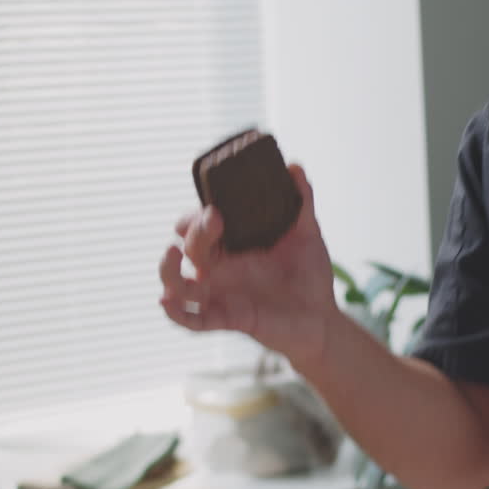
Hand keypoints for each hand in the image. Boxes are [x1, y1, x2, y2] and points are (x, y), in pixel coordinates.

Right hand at [159, 164, 337, 368]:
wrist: (323, 317)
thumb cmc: (309, 276)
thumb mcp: (305, 234)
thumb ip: (300, 202)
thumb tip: (294, 166)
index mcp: (232, 247)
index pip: (200, 228)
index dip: (194, 218)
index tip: (209, 209)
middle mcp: (220, 270)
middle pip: (188, 249)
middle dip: (193, 232)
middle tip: (213, 219)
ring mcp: (220, 295)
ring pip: (177, 285)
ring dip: (167, 270)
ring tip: (171, 253)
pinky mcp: (227, 319)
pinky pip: (192, 321)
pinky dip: (176, 313)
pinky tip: (166, 301)